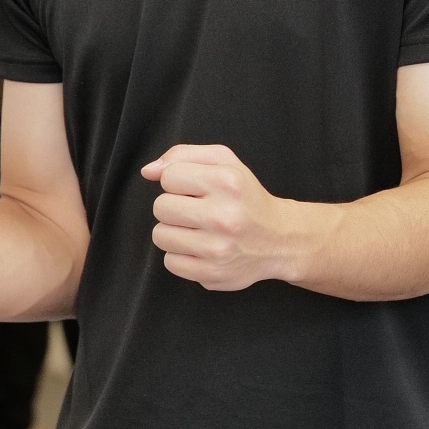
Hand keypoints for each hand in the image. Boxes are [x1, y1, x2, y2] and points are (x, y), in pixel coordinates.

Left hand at [143, 144, 289, 291]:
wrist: (279, 240)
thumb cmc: (246, 198)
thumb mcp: (225, 162)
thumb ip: (184, 155)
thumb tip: (149, 171)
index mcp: (226, 182)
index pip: (169, 177)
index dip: (178, 182)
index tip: (195, 189)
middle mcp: (223, 215)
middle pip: (160, 207)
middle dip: (174, 207)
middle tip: (197, 211)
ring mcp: (217, 248)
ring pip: (160, 235)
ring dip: (175, 232)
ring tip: (198, 230)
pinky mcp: (211, 273)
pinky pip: (170, 262)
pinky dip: (181, 255)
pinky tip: (201, 249)